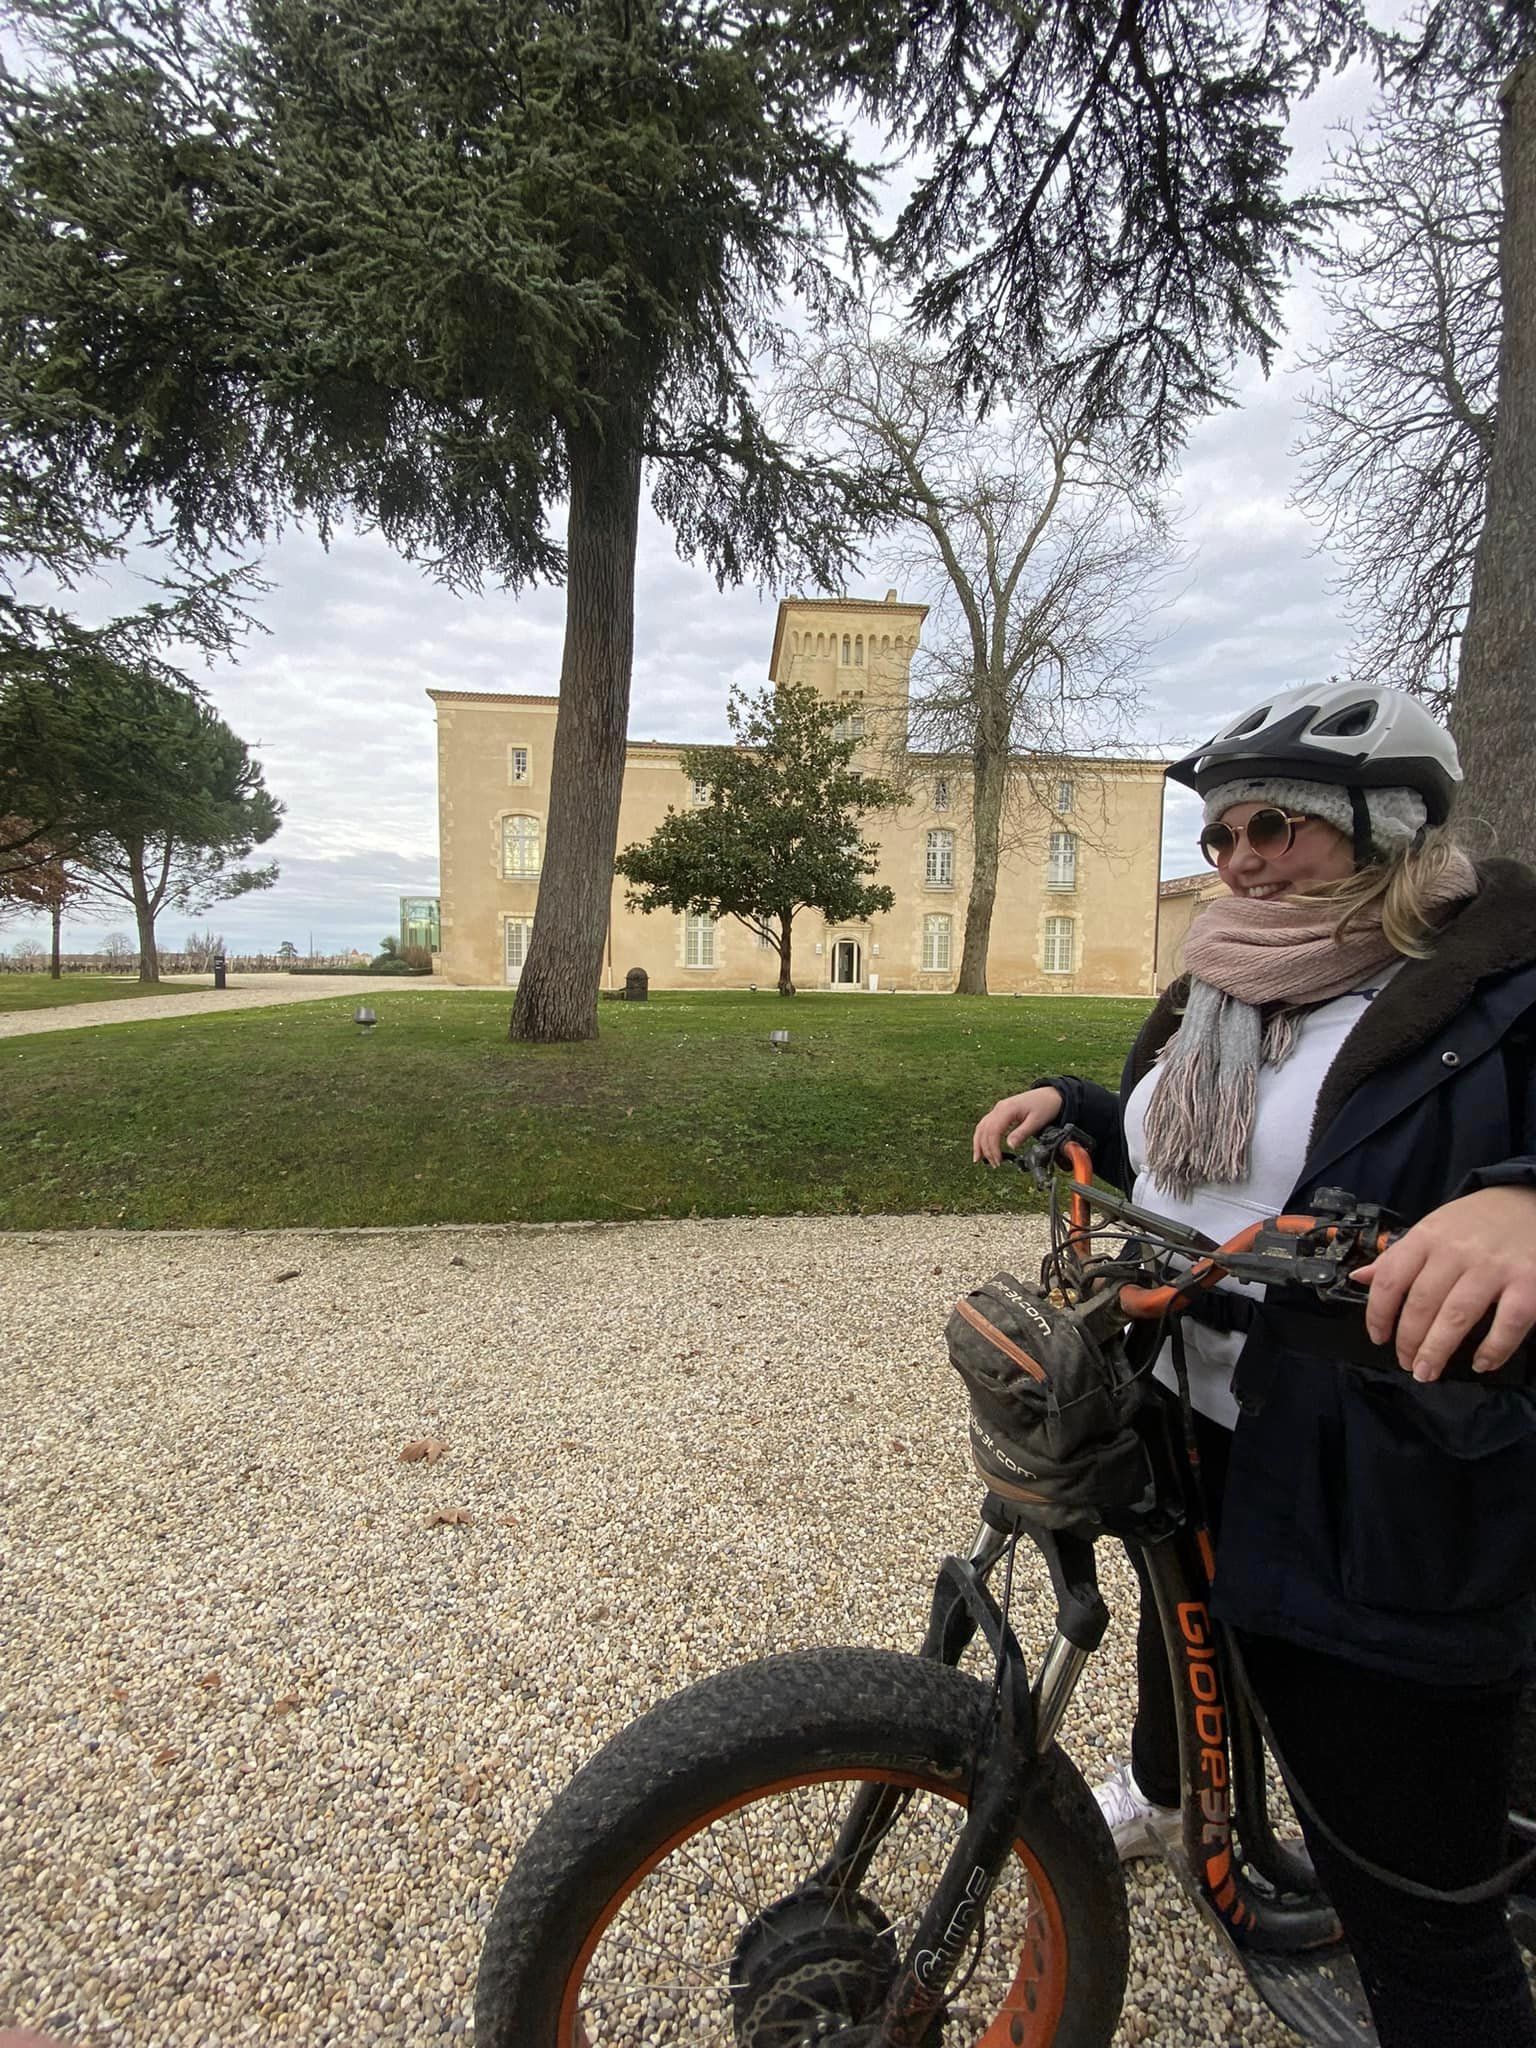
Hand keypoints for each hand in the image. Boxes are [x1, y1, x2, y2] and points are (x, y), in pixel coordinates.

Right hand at [972, 1086, 1064, 1167]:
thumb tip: (1010, 1146)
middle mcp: (999, 1108)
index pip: (993, 1131)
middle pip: (984, 1130)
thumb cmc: (1045, 1106)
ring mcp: (998, 1109)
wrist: (1050, 1094)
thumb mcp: (1036, 1122)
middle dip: (986, 1149)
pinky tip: (982, 1146)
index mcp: (1007, 1109)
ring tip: (979, 1159)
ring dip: (979, 1143)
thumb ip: (1022, 1133)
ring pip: (982, 1127)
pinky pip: (986, 1124)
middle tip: (993, 1164)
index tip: (998, 1161)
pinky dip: (982, 1136)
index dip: (993, 1148)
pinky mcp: (1000, 1112)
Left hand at [1351, 1184, 1535, 1380]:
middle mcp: (1456, 1251)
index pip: (1390, 1278)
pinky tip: (1482, 1364)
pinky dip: (1493, 1349)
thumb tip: (1359, 1278)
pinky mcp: (1529, 1283)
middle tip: (1408, 1365)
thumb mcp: (1432, 1228)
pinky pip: (1507, 1324)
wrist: (1528, 1200)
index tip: (1378, 1338)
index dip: (1378, 1314)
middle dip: (1409, 1341)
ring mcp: (1493, 1268)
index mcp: (1427, 1236)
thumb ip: (1398, 1256)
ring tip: (1427, 1372)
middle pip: (1421, 1304)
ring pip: (1456, 1317)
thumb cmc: (1476, 1221)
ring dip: (1437, 1351)